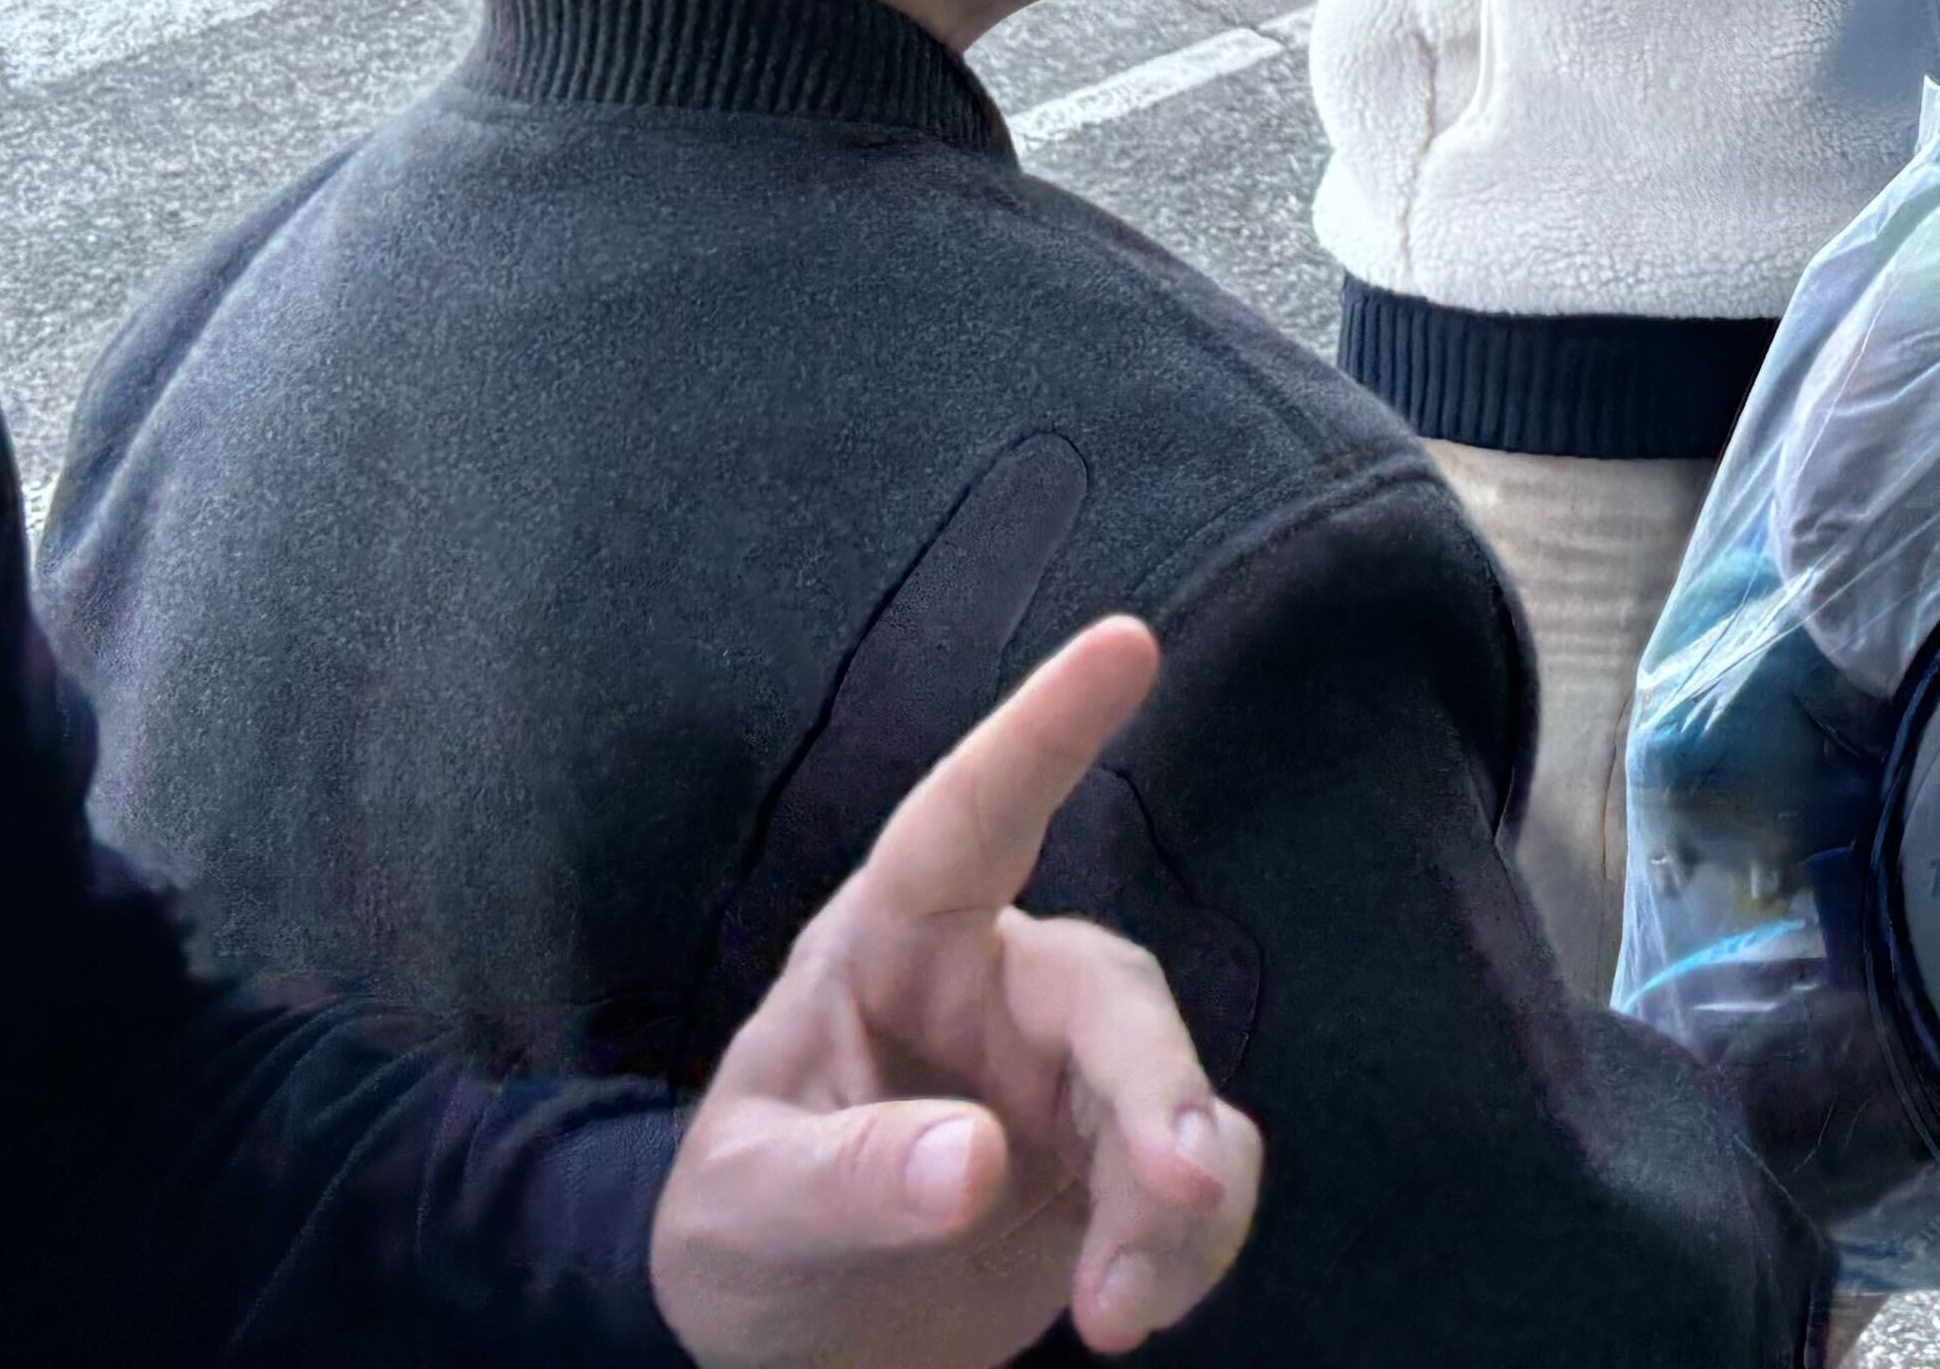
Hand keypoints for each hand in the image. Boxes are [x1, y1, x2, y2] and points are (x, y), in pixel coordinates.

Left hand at [649, 617, 1265, 1365]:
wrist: (793, 1344)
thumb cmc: (742, 1230)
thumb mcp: (744, 1210)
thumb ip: (845, 1178)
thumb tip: (977, 1161)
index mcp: (892, 946)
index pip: (965, 822)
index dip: (1043, 731)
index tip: (1127, 642)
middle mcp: (997, 988)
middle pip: (1107, 991)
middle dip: (1154, 1083)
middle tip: (1177, 1184)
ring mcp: (1066, 1076)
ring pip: (1169, 1089)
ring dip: (1173, 1195)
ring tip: (1116, 1318)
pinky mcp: (1117, 1163)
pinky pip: (1198, 1176)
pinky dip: (1193, 1246)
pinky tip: (1132, 1317)